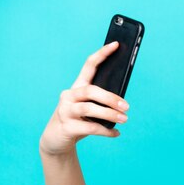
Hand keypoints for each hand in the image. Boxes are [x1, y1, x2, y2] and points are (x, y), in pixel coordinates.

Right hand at [39, 41, 129, 155]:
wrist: (56, 140)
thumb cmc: (79, 121)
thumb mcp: (90, 109)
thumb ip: (102, 103)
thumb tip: (123, 104)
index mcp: (77, 87)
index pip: (89, 65)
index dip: (102, 54)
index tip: (116, 45)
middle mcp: (69, 95)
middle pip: (90, 91)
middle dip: (110, 98)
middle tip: (127, 106)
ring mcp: (65, 111)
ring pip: (89, 109)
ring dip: (109, 114)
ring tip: (124, 119)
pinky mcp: (66, 127)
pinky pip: (90, 128)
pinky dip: (106, 131)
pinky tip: (116, 133)